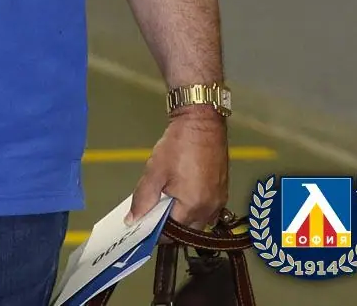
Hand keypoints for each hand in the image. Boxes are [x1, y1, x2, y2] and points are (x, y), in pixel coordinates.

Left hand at [128, 110, 228, 227]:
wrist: (202, 124)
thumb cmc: (179, 145)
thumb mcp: (154, 171)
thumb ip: (143, 198)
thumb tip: (134, 219)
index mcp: (193, 206)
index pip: (172, 232)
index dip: (155, 231)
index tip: (143, 224)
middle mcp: (210, 208)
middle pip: (187, 231)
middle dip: (169, 226)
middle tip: (152, 212)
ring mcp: (218, 201)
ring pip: (198, 221)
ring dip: (182, 217)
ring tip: (165, 200)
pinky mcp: (221, 192)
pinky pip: (206, 210)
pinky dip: (193, 208)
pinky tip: (181, 195)